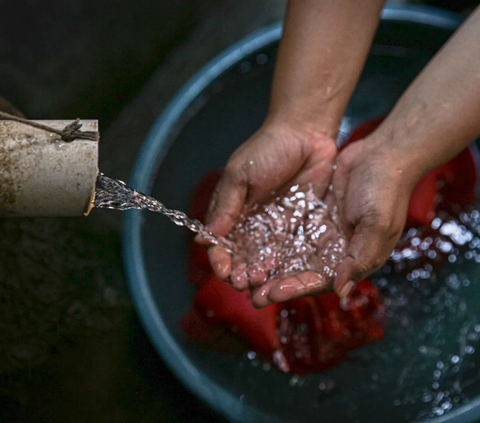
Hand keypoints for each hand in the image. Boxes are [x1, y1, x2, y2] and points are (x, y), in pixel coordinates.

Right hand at [202, 117, 337, 283]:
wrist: (306, 135)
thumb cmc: (267, 150)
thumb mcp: (240, 175)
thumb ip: (226, 206)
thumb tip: (206, 238)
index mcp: (232, 212)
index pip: (221, 242)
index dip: (220, 258)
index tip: (223, 271)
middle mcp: (252, 224)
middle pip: (242, 256)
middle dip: (240, 271)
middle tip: (244, 283)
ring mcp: (275, 228)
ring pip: (265, 258)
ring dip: (261, 273)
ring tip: (261, 284)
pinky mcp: (298, 228)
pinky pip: (290, 251)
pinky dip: (284, 265)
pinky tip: (282, 276)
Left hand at [251, 137, 417, 307]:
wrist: (382, 153)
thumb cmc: (385, 190)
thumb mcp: (377, 225)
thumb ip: (359, 258)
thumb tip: (340, 291)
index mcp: (352, 259)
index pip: (319, 281)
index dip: (295, 289)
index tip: (271, 293)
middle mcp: (335, 250)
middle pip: (301, 272)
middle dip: (277, 283)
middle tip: (250, 292)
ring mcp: (322, 232)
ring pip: (291, 254)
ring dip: (271, 266)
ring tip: (246, 274)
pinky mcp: (312, 215)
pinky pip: (290, 231)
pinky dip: (274, 240)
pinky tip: (254, 245)